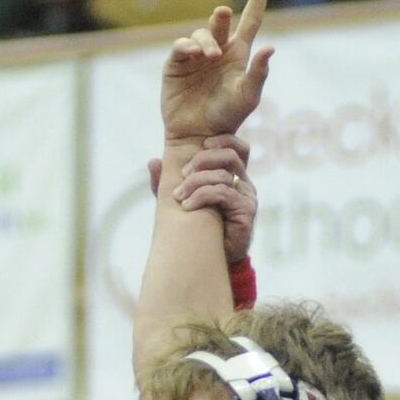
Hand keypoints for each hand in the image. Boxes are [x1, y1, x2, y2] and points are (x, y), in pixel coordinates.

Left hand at [147, 135, 254, 265]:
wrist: (211, 260)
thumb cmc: (197, 228)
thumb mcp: (177, 201)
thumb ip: (165, 182)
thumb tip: (153, 161)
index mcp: (233, 175)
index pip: (236, 147)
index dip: (222, 140)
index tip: (201, 144)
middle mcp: (243, 183)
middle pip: (230, 155)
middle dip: (202, 160)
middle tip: (182, 175)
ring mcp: (247, 197)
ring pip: (222, 175)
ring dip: (196, 183)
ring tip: (179, 197)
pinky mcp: (246, 211)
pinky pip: (223, 193)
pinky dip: (202, 196)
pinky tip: (187, 207)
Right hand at [162, 0, 274, 142]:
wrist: (199, 136)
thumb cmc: (227, 118)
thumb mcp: (247, 96)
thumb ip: (259, 73)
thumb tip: (270, 48)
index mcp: (238, 55)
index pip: (250, 21)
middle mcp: (217, 51)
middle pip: (220, 22)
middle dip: (220, 16)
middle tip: (223, 13)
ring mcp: (196, 57)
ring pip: (200, 33)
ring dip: (206, 39)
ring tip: (208, 55)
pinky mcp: (176, 65)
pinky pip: (181, 47)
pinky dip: (187, 46)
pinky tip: (194, 53)